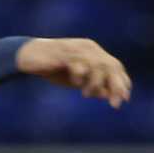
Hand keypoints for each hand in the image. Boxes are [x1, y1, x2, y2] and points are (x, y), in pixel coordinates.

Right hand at [17, 38, 131, 106]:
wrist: (29, 57)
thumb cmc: (53, 68)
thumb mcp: (76, 80)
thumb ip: (92, 85)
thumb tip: (108, 95)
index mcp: (94, 52)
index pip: (115, 66)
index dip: (122, 81)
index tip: (125, 99)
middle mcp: (88, 48)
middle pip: (110, 65)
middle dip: (115, 86)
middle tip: (115, 104)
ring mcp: (76, 49)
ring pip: (96, 65)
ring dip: (95, 83)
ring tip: (86, 95)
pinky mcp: (63, 52)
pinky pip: (78, 63)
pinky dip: (80, 75)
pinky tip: (76, 83)